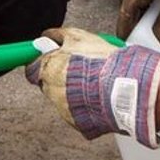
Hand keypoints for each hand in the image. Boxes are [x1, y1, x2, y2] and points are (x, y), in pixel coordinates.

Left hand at [25, 27, 159, 147]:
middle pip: (47, 84)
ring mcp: (65, 110)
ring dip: (74, 92)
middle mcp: (52, 93)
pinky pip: (78, 113)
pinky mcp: (79, 124)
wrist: (128, 86)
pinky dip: (86, 106)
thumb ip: (58, 36)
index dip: (41, 63)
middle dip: (59, 77)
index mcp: (48, 70)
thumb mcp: (79, 37)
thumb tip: (46, 36)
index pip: (31, 69)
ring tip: (95, 82)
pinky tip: (99, 96)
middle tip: (80, 70)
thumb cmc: (104, 62)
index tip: (49, 60)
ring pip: (63, 99)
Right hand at [117, 0, 159, 44]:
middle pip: (135, 4)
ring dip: (147, 20)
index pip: (129, 3)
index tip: (125, 37)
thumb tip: (157, 40)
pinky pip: (158, 3)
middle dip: (135, 23)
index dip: (125, 22)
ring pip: (147, 4)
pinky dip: (158, 16)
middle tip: (136, 39)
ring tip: (149, 35)